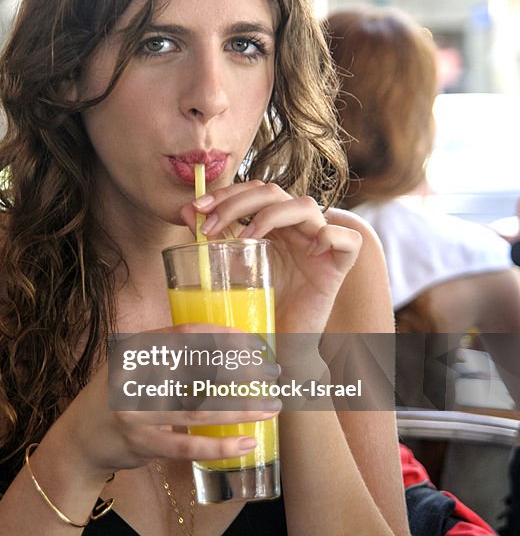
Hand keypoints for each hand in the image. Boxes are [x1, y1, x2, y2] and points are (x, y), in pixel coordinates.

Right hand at [62, 323, 279, 479]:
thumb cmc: (118, 398)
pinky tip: (246, 442)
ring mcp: (136, 411)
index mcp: (136, 350)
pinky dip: (220, 446)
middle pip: (198, 370)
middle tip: (273, 374)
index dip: (222, 335)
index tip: (253, 340)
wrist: (79, 440)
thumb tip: (227, 351)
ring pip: (199, 410)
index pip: (185, 334)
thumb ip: (169, 357)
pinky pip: (188, 446)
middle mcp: (134, 376)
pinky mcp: (141, 443)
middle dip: (241, 372)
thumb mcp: (134, 366)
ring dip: (240, 409)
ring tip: (271, 407)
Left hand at [180, 182, 362, 333]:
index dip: (226, 193)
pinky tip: (309, 251)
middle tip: (211, 226)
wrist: (282, 344)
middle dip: (238, 202)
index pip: (253, 191)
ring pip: (306, 205)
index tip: (197, 208)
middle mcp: (296, 229)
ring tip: (250, 236)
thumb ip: (215, 239)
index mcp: (273, 225)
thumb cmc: (260, 306)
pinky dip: (330, 237)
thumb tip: (186, 211)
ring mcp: (319, 245)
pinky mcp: (339, 267)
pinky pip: (349, 239)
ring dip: (273, 214)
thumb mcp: (232, 268)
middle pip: (273, 192)